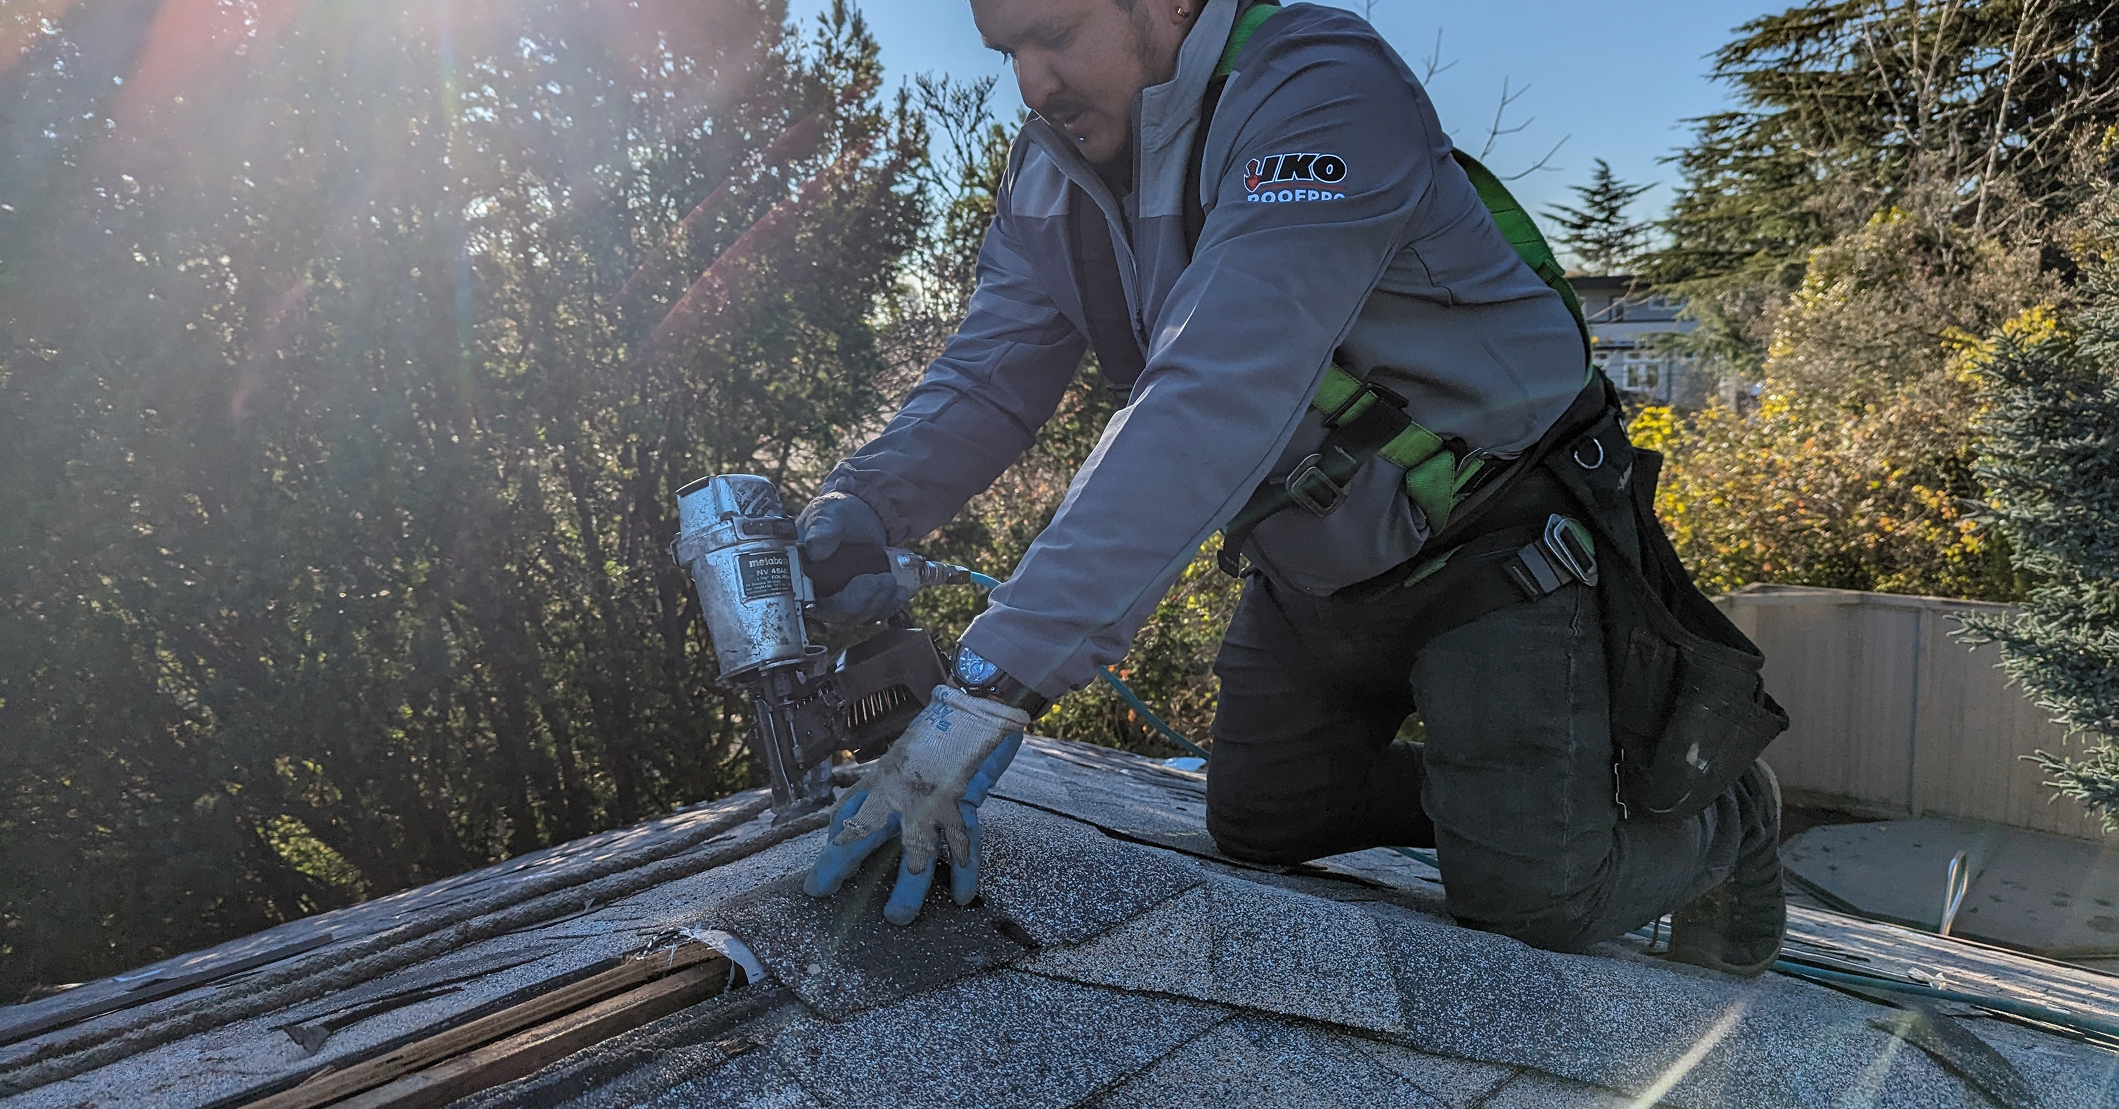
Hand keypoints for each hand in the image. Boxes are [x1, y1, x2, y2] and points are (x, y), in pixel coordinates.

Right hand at [796, 492, 910, 623]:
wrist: (861, 514)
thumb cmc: (837, 513)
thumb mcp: (828, 515)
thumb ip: (822, 530)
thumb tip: (815, 550)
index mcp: (798, 575)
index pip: (807, 605)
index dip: (831, 608)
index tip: (856, 590)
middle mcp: (813, 592)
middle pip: (837, 615)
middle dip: (863, 601)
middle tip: (885, 579)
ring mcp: (836, 600)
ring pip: (856, 617)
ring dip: (879, 604)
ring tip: (894, 582)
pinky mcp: (856, 602)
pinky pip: (871, 615)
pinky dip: (887, 606)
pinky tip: (900, 593)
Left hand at [803, 686, 1027, 923]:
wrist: (974, 706)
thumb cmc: (936, 733)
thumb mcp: (900, 758)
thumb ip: (883, 788)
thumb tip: (855, 822)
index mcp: (882, 780)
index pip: (846, 815)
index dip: (831, 847)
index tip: (819, 880)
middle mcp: (900, 791)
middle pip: (862, 830)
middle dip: (840, 863)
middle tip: (822, 891)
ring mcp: (932, 800)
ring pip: (916, 851)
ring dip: (907, 888)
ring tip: (897, 917)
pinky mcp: (963, 803)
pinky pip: (965, 845)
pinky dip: (966, 872)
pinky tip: (963, 897)